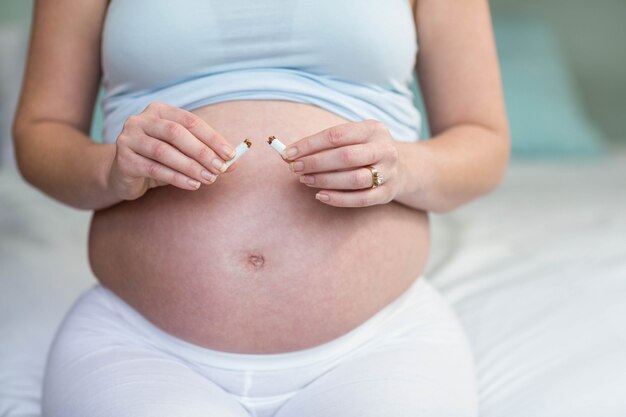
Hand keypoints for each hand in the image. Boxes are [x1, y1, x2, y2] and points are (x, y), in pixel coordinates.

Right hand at [107, 102, 236, 200]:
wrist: (124, 174)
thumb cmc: (159, 160)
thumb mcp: (184, 154)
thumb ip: (207, 155)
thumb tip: (234, 163)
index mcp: (160, 111)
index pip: (190, 121)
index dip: (212, 137)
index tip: (230, 154)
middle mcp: (141, 120)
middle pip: (176, 133)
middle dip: (202, 152)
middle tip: (220, 168)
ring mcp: (129, 138)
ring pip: (164, 151)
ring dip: (190, 167)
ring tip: (209, 179)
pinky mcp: (123, 160)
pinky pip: (154, 169)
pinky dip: (176, 178)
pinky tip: (192, 185)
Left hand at [283, 120, 405, 206]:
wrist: (402, 168)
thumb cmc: (365, 151)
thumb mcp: (352, 139)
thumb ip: (324, 145)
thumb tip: (289, 154)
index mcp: (373, 129)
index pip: (336, 135)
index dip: (309, 145)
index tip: (288, 153)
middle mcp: (385, 148)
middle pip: (345, 156)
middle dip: (315, 163)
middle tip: (294, 168)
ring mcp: (389, 172)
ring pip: (354, 179)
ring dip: (325, 180)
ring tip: (305, 180)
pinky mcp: (387, 193)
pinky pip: (360, 199)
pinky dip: (338, 199)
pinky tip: (320, 196)